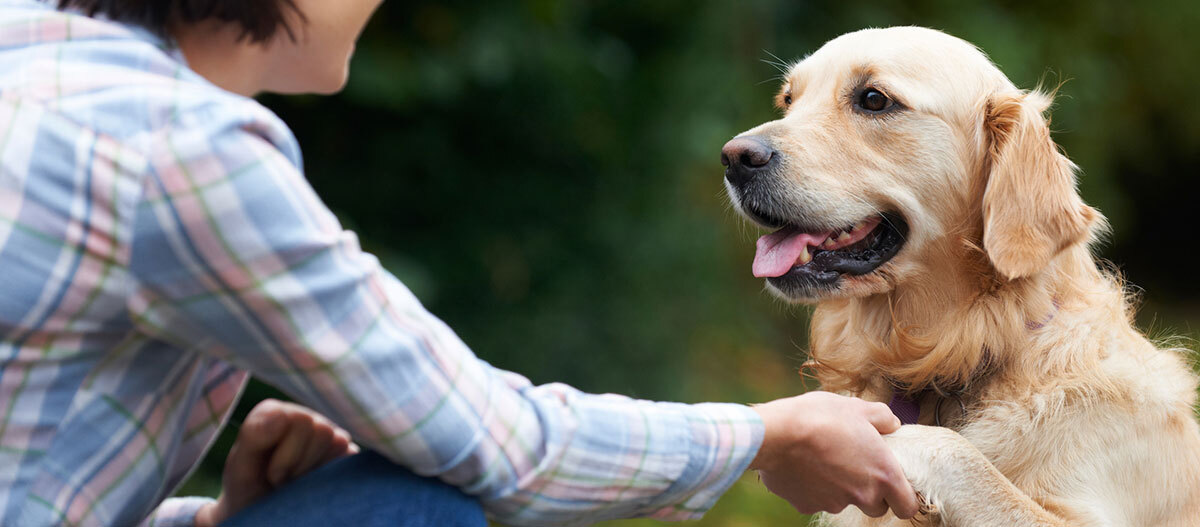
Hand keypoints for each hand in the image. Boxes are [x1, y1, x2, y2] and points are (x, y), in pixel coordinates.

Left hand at [195, 399, 358, 526]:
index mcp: (279, 413)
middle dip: (299, 464)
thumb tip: (282, 414)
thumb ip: (254, 435)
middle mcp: (306, 418)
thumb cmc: (249, 488)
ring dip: (314, 471)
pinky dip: (333, 477)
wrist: (263, 510)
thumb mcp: (241, 466)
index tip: (270, 474)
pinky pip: (351, 457)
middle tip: (283, 480)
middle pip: (321, 429)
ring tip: (296, 481)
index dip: (286, 455)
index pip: (299, 419)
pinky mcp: (347, 453)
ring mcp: (329, 434)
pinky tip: (315, 482)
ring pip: (338, 441)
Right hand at [749, 391, 918, 518]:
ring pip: (843, 501)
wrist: (777, 433)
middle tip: (855, 466)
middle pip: (876, 507)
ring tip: (822, 459)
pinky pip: (814, 500)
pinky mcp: (806, 505)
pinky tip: (802, 465)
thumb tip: (892, 423)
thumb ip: (883, 417)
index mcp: (883, 474)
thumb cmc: (821, 417)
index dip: (903, 497)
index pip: (907, 506)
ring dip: (839, 487)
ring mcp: (833, 504)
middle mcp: (862, 495)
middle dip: (870, 492)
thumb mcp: (858, 407)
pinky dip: (812, 488)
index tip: (894, 486)